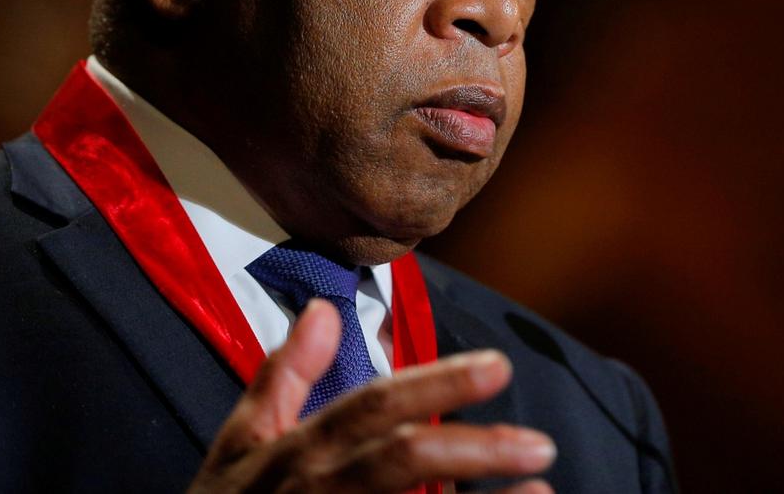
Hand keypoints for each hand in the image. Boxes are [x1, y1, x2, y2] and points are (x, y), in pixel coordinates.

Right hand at [189, 300, 554, 493]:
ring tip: (543, 493)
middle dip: (474, 451)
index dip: (435, 384)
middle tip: (540, 444)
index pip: (372, 406)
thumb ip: (285, 374)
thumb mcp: (241, 439)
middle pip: (400, 461)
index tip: (497, 367)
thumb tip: (324, 308)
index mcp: (298, 450)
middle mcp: (317, 489)